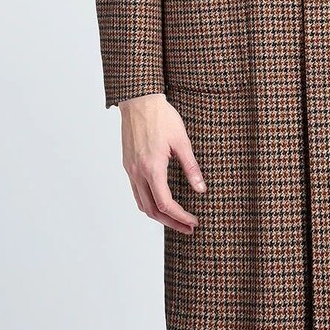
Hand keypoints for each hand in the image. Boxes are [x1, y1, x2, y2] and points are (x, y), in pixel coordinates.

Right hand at [118, 92, 205, 233]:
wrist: (139, 100)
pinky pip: (136, 192)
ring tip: (176, 220)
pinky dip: (149, 204)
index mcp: (152, 168)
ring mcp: (130, 170)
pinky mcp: (128, 165)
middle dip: (171, 223)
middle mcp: (137, 172)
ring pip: (141, 204)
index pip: (165, 204)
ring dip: (158, 216)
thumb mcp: (182, 141)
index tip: (193, 222)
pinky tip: (161, 203)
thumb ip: (191, 168)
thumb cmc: (161, 117)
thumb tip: (201, 189)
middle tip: (188, 228)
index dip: (180, 217)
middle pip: (152, 210)